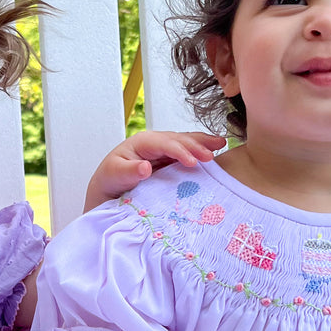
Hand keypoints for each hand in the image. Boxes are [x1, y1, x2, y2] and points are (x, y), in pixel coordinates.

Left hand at [84, 130, 225, 209]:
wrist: (109, 190)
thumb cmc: (110, 181)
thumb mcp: (114, 176)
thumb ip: (128, 171)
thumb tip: (145, 167)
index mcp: (142, 142)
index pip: (166, 143)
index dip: (181, 151)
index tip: (194, 163)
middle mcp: (155, 142)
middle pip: (179, 139)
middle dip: (197, 144)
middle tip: (213, 154)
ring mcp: (163, 151)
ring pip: (186, 142)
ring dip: (203, 143)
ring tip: (221, 144)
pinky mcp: (169, 160)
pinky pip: (187, 153)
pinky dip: (200, 152)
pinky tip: (214, 152)